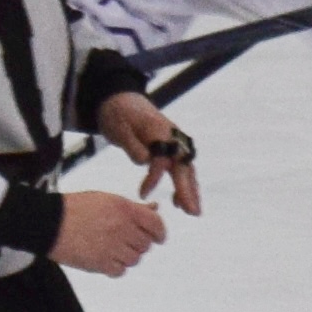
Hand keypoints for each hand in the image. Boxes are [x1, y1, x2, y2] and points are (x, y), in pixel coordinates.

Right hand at [51, 189, 168, 276]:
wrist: (48, 223)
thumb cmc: (75, 208)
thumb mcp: (106, 199)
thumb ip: (132, 206)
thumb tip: (155, 208)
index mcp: (124, 209)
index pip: (156, 224)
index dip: (160, 233)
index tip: (158, 238)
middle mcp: (121, 228)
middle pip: (145, 244)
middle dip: (138, 243)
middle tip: (125, 240)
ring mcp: (111, 247)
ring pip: (134, 259)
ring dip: (127, 256)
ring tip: (111, 248)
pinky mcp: (100, 263)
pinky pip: (120, 271)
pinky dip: (115, 267)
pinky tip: (105, 258)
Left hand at [97, 90, 200, 213]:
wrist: (122, 100)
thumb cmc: (118, 114)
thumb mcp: (119, 128)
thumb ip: (132, 145)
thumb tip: (145, 161)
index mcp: (159, 131)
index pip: (161, 158)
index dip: (153, 178)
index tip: (142, 194)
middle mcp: (173, 136)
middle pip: (183, 165)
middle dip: (187, 189)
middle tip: (192, 212)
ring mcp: (175, 141)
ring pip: (186, 168)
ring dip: (190, 190)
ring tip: (192, 211)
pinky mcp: (173, 148)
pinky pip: (182, 168)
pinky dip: (184, 184)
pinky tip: (179, 201)